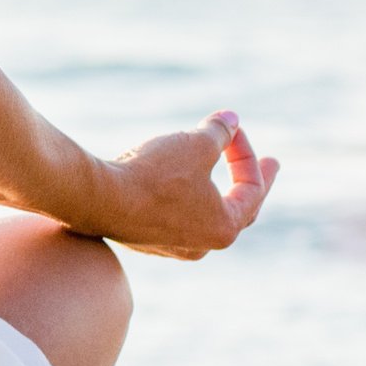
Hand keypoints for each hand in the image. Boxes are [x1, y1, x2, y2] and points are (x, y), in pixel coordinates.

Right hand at [81, 110, 276, 260]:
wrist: (96, 199)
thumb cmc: (153, 175)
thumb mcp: (194, 144)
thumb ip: (218, 132)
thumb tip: (230, 119)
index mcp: (224, 227)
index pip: (251, 189)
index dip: (247, 153)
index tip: (235, 127)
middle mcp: (202, 245)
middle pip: (236, 209)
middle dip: (248, 181)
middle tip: (270, 165)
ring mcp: (171, 246)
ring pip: (201, 213)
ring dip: (210, 188)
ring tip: (210, 169)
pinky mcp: (143, 239)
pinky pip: (173, 216)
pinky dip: (181, 196)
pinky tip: (171, 181)